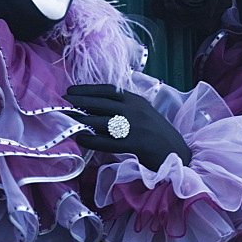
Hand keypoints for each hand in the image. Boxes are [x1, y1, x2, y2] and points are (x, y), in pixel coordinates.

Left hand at [64, 84, 191, 169]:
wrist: (177, 152)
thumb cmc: (158, 133)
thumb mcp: (144, 113)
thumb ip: (126, 107)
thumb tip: (97, 106)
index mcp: (137, 100)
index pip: (108, 90)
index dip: (87, 89)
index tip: (71, 90)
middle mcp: (134, 110)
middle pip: (100, 103)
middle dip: (79, 102)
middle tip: (63, 102)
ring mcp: (134, 127)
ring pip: (101, 121)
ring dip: (81, 120)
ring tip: (68, 120)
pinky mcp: (133, 144)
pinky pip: (106, 141)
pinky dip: (90, 139)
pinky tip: (81, 138)